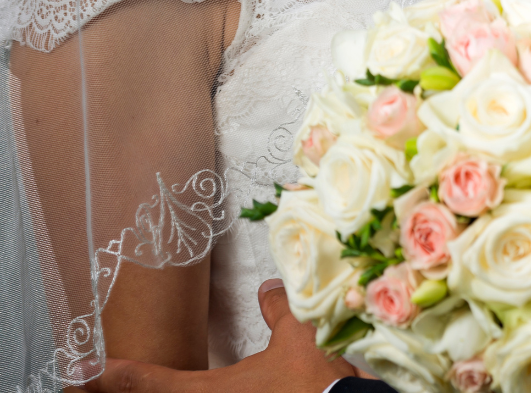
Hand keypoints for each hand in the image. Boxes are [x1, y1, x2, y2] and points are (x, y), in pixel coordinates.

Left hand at [86, 279, 368, 391]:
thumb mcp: (297, 337)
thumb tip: (268, 289)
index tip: (78, 368)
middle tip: (87, 381)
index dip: (108, 375)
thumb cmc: (310, 382)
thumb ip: (278, 312)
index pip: (144, 382)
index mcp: (206, 392)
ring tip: (123, 386)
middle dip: (117, 391)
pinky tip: (198, 389)